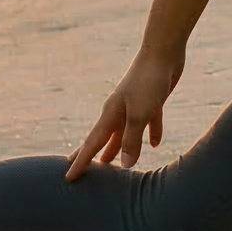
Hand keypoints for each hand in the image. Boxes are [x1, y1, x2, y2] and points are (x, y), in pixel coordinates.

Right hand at [66, 44, 184, 177]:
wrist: (163, 52)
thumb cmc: (148, 82)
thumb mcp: (140, 114)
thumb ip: (131, 139)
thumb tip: (125, 165)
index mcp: (110, 114)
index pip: (92, 143)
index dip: (81, 162)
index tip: (67, 178)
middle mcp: (119, 111)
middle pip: (102, 139)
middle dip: (91, 155)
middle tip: (78, 171)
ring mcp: (135, 105)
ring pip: (123, 133)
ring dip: (118, 148)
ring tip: (112, 165)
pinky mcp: (152, 101)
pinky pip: (149, 122)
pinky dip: (150, 134)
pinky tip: (154, 145)